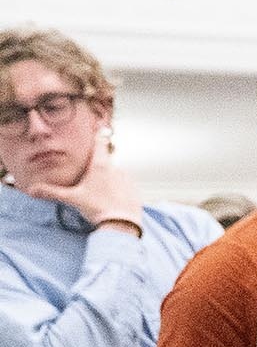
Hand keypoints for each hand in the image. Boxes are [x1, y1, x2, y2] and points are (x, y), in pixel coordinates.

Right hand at [23, 130, 141, 227]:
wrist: (121, 223)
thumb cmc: (98, 208)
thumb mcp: (72, 198)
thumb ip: (51, 192)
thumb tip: (32, 190)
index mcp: (100, 166)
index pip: (100, 142)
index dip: (99, 133)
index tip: (101, 124)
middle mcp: (115, 168)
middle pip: (104, 162)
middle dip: (96, 169)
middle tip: (89, 182)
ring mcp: (127, 178)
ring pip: (114, 174)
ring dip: (107, 180)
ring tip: (99, 196)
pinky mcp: (134, 189)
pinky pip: (124, 185)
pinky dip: (117, 190)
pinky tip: (110, 199)